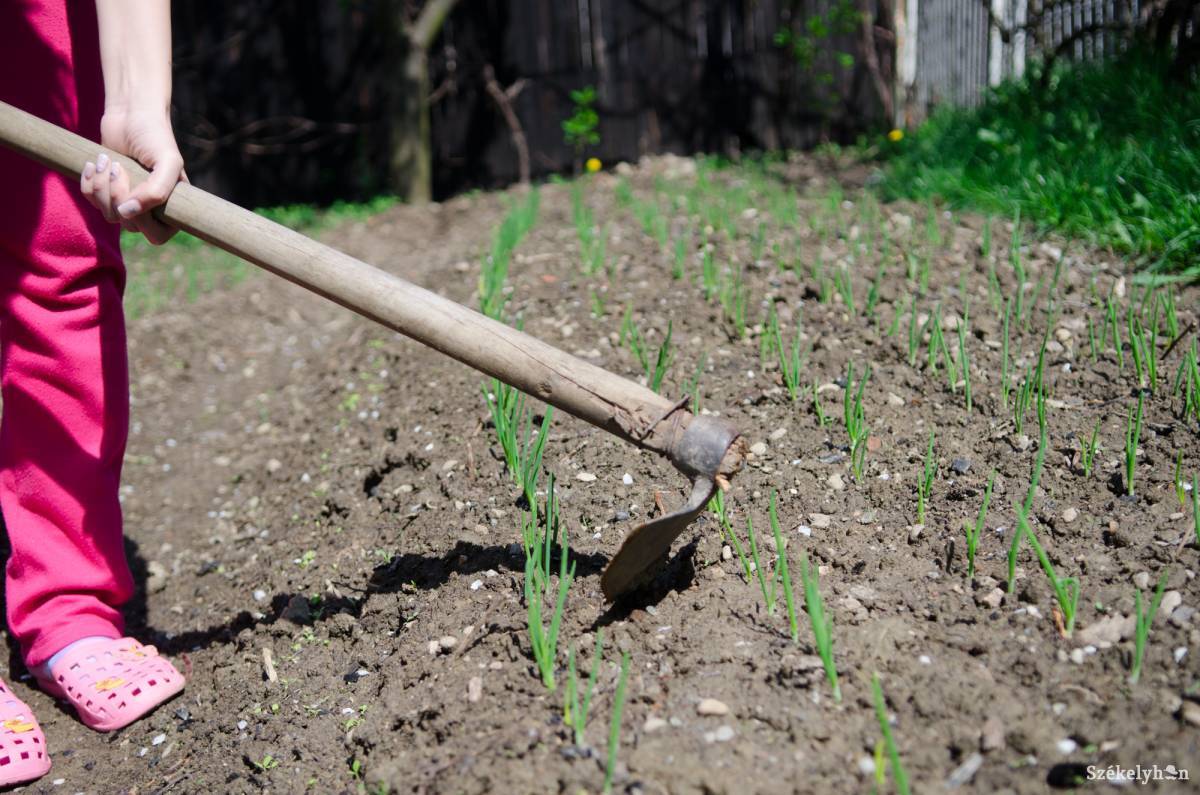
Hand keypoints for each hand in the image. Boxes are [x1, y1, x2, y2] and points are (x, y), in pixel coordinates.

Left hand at [80, 108, 184, 244]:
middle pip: (129, 225)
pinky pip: (92, 201)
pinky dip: (88, 182)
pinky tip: (94, 162)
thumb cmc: (155, 136)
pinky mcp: (105, 191)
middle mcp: (151, 209)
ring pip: (108, 214)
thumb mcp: (167, 162)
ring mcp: (127, 201)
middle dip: (117, 197)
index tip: (136, 192)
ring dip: (102, 186)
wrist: (131, 113)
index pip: (157, 236)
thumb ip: (157, 192)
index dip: (143, 220)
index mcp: (172, 207)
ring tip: (106, 159)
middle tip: (118, 168)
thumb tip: (127, 213)